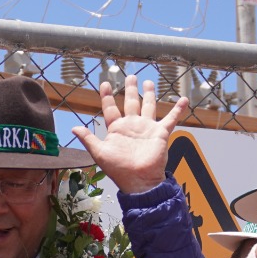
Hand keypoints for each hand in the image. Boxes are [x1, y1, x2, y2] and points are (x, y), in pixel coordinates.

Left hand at [70, 74, 189, 193]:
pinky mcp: (160, 133)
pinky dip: (178, 110)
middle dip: (130, 90)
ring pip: (148, 106)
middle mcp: (132, 126)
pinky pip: (171, 119)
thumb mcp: (100, 153)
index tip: (105, 84)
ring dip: (149, 94)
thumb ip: (88, 139)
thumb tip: (73, 128)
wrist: (139, 180)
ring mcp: (147, 128)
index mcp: (117, 129)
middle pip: (131, 103)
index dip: (107, 96)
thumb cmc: (119, 169)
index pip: (111, 108)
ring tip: (148, 82)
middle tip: (130, 77)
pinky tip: (183, 99)